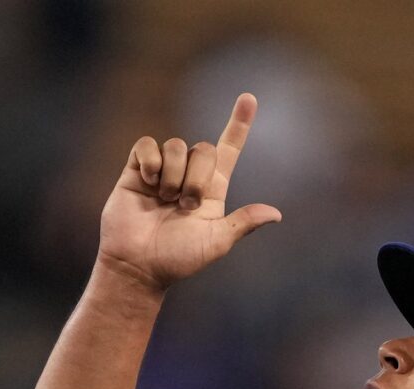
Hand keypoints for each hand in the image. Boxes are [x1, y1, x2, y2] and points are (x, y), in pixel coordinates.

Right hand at [98, 92, 281, 290]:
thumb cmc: (177, 259)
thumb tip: (276, 214)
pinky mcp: (137, 169)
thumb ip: (243, 223)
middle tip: (184, 206)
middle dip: (197, 177)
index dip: (239, 124)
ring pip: (176, 145)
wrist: (138, 264)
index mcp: (212, 190)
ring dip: (173, 175)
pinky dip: (151, 161)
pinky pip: (147, 145)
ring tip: (163, 200)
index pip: (229, 149)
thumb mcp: (216, 243)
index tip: (249, 98)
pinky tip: (148, 183)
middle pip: (204, 148)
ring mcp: (163, 171)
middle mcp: (189, 175)